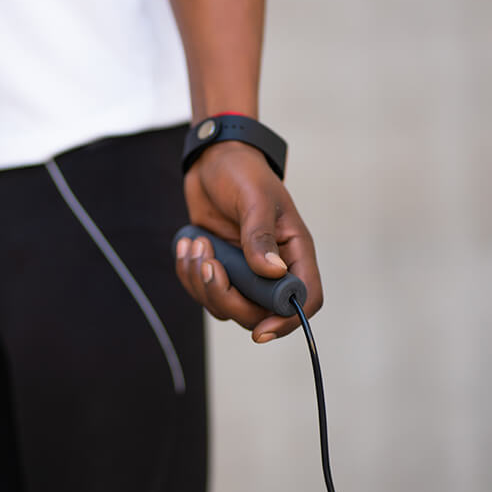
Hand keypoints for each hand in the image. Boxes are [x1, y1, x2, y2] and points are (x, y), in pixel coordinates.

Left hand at [175, 140, 322, 342]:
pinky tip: (187, 244)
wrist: (213, 160)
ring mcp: (243, 270)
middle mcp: (271, 267)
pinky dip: (189, 274)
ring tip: (195, 244)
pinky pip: (203, 291)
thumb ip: (260, 236)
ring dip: (202, 282)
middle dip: (227, 297)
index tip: (260, 331)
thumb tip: (273, 272)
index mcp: (294, 251)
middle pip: (258, 312)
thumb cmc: (243, 172)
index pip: (304, 298)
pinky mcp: (219, 267)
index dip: (288, 320)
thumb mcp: (254, 198)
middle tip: (208, 264)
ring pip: (225, 305)